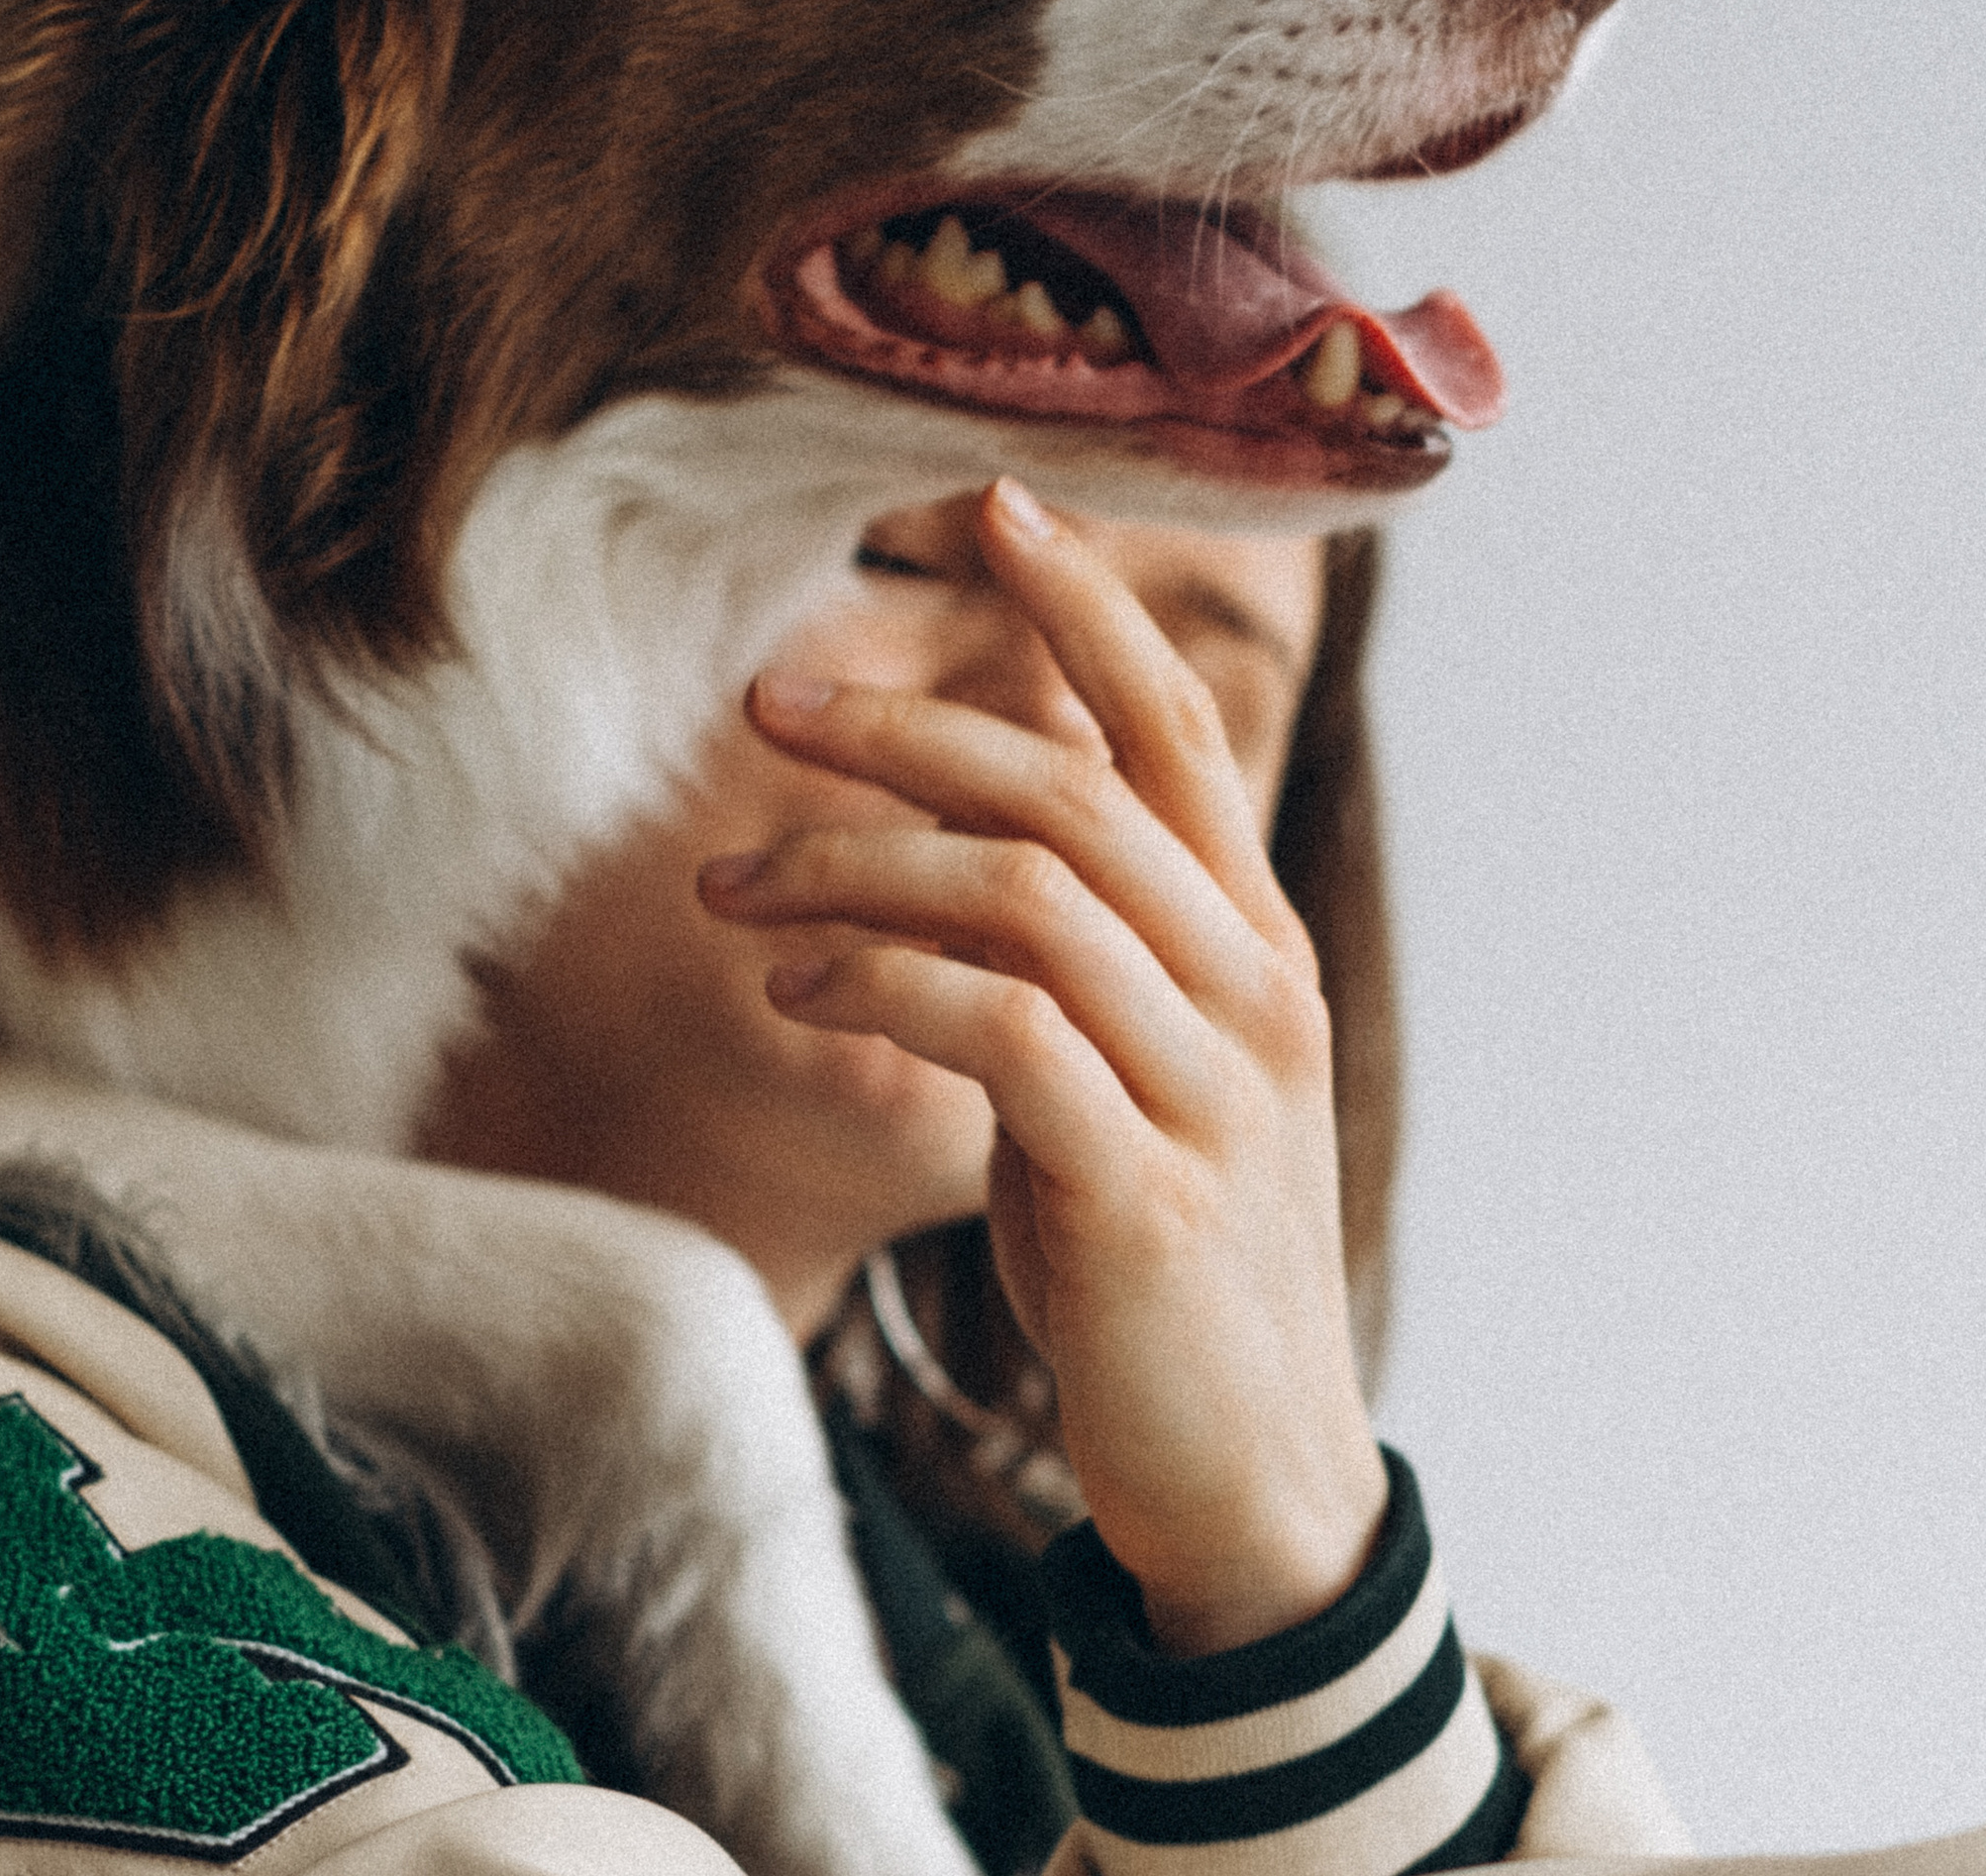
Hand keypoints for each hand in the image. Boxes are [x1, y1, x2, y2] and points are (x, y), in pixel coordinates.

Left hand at [696, 479, 1386, 1654]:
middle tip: (766, 705)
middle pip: (1072, 785)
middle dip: (906, 725)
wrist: (1257, 1480)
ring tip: (728, 891)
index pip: (1177, 728)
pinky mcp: (1145, 1190)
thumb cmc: (1172, 1255)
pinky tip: (791, 995)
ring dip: (852, 866)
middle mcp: (1250, 985)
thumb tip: (949, 833)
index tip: (989, 506)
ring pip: (1027, 891)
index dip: (1085, 606)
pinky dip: (877, 987)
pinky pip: (998, 1033)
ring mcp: (1211, 1086)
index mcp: (1254, 939)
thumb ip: (1081, 951)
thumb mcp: (1145, 1074)